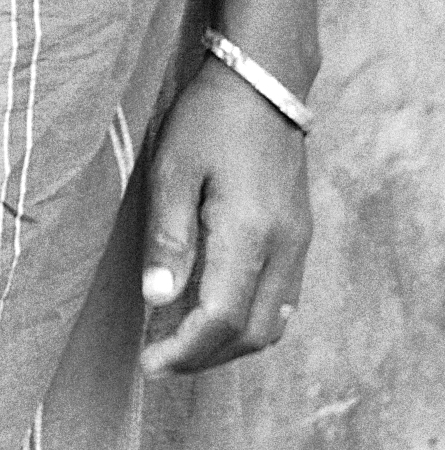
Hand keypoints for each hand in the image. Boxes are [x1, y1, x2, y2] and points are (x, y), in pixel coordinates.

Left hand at [141, 61, 311, 374]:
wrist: (262, 84)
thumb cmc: (208, 122)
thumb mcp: (171, 172)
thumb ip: (167, 238)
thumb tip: (156, 299)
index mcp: (251, 234)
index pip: (223, 318)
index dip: (186, 350)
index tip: (148, 365)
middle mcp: (286, 247)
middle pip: (254, 332)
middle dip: (206, 356)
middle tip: (158, 361)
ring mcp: (299, 243)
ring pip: (274, 321)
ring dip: (229, 343)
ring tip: (178, 343)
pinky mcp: (299, 236)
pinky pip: (282, 298)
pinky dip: (248, 319)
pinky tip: (211, 312)